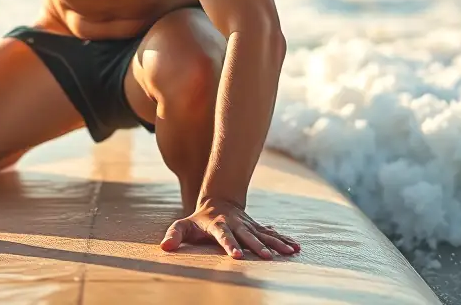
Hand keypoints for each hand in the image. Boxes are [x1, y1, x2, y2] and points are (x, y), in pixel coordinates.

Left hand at [160, 197, 299, 259]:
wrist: (218, 202)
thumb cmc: (198, 220)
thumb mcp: (183, 225)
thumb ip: (174, 235)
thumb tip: (165, 248)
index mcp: (218, 225)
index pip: (224, 235)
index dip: (230, 244)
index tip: (236, 256)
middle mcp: (236, 225)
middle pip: (248, 236)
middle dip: (258, 246)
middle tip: (268, 257)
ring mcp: (248, 225)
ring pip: (264, 234)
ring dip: (277, 243)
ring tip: (290, 252)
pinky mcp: (256, 228)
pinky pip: (272, 234)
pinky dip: (284, 239)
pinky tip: (295, 247)